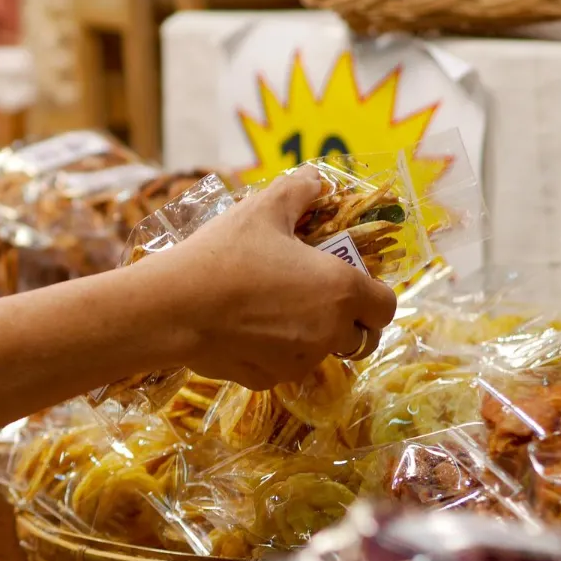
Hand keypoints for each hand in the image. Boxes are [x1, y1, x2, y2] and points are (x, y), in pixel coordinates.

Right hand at [145, 170, 397, 390]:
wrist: (173, 307)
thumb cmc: (224, 254)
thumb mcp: (262, 209)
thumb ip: (299, 190)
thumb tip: (316, 180)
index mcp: (340, 290)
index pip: (387, 307)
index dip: (375, 296)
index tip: (352, 283)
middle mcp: (329, 332)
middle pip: (359, 336)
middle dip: (344, 320)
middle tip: (312, 296)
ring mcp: (299, 362)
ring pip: (320, 352)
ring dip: (309, 336)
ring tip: (272, 309)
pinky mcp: (267, 380)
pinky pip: (282, 367)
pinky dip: (273, 353)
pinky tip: (244, 330)